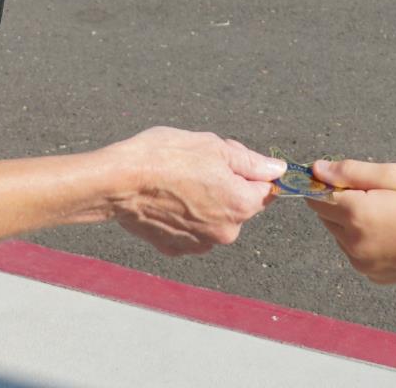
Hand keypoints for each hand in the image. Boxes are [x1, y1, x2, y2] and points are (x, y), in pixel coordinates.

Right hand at [105, 127, 285, 254]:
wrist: (119, 181)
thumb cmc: (165, 157)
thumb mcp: (213, 146)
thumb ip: (250, 161)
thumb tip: (277, 169)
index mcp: (241, 204)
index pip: (265, 189)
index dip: (248, 171)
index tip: (226, 161)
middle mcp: (226, 232)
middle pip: (238, 206)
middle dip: (225, 187)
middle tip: (196, 166)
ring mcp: (199, 244)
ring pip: (214, 219)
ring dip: (204, 204)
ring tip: (177, 183)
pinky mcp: (175, 250)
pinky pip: (190, 232)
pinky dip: (183, 218)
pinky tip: (166, 200)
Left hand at [307, 159, 395, 284]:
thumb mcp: (395, 176)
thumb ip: (351, 171)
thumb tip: (316, 169)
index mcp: (356, 214)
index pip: (316, 196)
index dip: (326, 183)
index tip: (346, 177)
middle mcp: (353, 243)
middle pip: (326, 216)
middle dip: (341, 201)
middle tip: (378, 194)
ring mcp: (362, 263)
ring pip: (340, 235)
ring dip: (352, 222)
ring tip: (389, 214)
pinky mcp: (373, 275)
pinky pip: (356, 252)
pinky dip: (365, 240)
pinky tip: (393, 233)